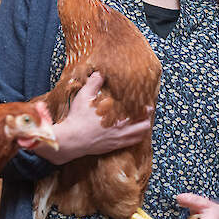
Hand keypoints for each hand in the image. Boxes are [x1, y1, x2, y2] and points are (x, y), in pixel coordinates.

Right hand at [33, 71, 150, 164]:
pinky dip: (138, 136)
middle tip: (147, 110)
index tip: (145, 101)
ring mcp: (119, 138)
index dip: (144, 105)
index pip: (138, 109)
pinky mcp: (115, 146)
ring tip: (144, 120)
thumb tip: (100, 72)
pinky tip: (136, 132)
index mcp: (116, 113)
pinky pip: (133, 142)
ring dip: (144, 126)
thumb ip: (93, 83)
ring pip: (141, 133)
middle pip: (144, 122)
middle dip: (147, 115)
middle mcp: (121, 126)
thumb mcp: (84, 96)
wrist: (71, 140)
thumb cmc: (77, 118)